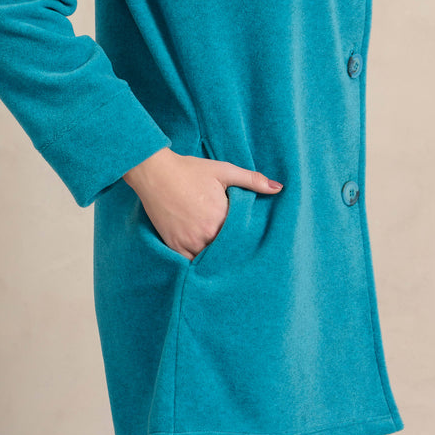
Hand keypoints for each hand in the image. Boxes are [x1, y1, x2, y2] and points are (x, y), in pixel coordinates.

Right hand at [123, 147, 283, 259]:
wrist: (155, 172)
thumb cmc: (190, 170)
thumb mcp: (224, 170)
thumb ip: (252, 180)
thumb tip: (279, 188)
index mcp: (222, 216)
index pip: (243, 236)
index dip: (248, 238)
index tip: (254, 240)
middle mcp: (207, 233)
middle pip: (228, 250)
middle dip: (234, 249)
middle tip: (243, 253)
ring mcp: (189, 241)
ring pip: (210, 258)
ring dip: (218, 257)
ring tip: (226, 257)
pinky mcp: (174, 246)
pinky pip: (191, 263)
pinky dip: (199, 262)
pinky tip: (206, 259)